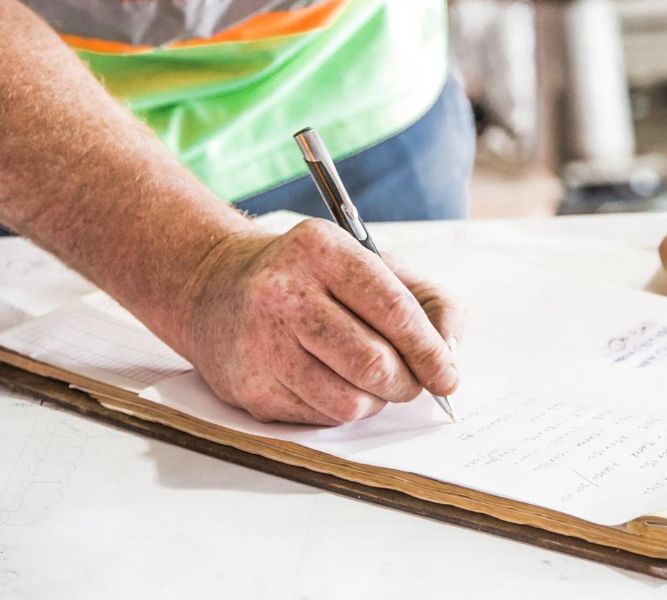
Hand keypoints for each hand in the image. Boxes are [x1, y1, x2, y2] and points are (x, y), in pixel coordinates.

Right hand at [183, 219, 462, 424]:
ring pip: (350, 402)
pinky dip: (340, 408)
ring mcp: (261, 342)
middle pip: (373, 363)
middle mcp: (283, 292)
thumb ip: (427, 300)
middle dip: (407, 383)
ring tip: (368, 380)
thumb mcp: (370, 264)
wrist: (217, 288)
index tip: (447, 374)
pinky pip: (320, 418)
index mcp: (321, 249)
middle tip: (412, 383)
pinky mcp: (250, 386)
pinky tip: (327, 381)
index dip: (430, 351)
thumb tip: (450, 353)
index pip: (393, 310)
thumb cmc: (311, 279)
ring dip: (375, 401)